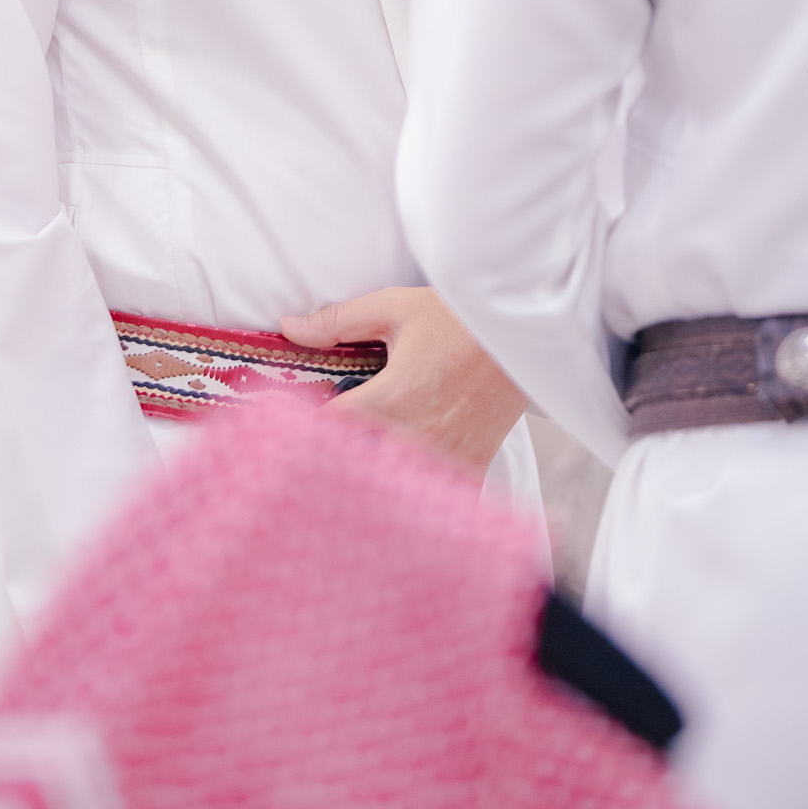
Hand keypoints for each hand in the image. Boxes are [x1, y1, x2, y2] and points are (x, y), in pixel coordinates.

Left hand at [280, 287, 526, 480]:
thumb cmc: (458, 320)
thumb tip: (289, 326)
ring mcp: (444, 459)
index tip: (283, 434)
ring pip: (392, 493)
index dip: (299, 436)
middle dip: (330, 470)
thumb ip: (339, 321)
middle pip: (354, 475)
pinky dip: (415, 501)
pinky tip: (398, 493)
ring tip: (350, 481)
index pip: (325, 435)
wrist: (524, 336)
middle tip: (310, 466)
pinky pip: (435, 502)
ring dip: (369, 488)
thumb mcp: (396, 307)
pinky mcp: (470, 468)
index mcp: (389, 400)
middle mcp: (414, 438)